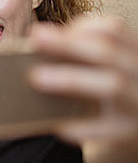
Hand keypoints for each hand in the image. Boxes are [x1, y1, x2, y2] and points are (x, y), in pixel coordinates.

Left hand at [29, 16, 137, 162]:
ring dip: (72, 79)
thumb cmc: (109, 98)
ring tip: (36, 78)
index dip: (79, 28)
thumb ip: (80, 59)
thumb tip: (37, 49)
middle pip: (108, 53)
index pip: (114, 30)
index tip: (40, 31)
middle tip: (35, 40)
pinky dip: (82, 127)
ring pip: (112, 84)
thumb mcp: (103, 71)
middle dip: (67, 45)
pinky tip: (58, 125)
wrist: (132, 134)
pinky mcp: (131, 132)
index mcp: (135, 54)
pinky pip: (108, 129)